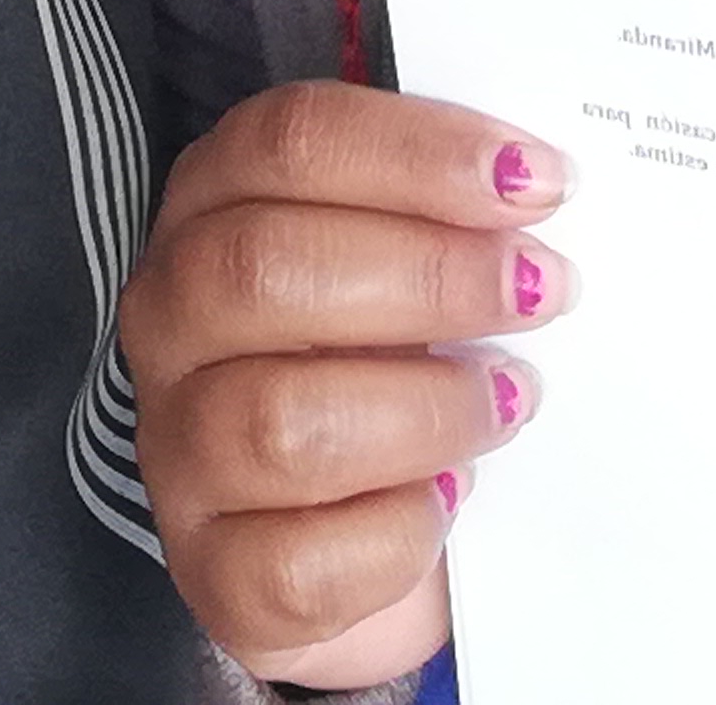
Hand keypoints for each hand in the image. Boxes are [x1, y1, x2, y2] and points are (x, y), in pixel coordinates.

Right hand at [120, 82, 567, 683]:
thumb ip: (452, 216)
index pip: (290, 142)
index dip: (418, 153)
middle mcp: (171, 317)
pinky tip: (448, 500)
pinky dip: (397, 532)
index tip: (536, 181)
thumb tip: (542, 187)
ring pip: (278, 422)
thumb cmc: (397, 369)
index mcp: (213, 206)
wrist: (369, 544)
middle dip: (430, 275)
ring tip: (509, 401)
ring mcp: (177, 448)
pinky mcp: (213, 572)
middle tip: (544, 291)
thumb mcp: (412, 266)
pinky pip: (298, 560)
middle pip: (266, 266)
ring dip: (425, 409)